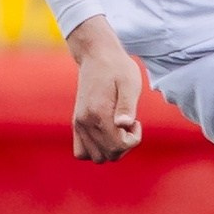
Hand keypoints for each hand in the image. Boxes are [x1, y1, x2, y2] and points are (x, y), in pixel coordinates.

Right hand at [64, 17, 143, 162]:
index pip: (118, 146)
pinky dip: (96, 149)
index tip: (136, 121)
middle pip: (108, 156)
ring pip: (95, 157)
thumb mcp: (129, 83)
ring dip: (111, 149)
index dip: (133, 139)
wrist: (96, 55)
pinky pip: (81, 152)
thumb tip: (124, 125)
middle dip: (124, 145)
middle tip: (128, 123)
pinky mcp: (76, 123)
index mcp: (98, 113)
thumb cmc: (117, 68)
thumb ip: (127, 106)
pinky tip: (108, 133)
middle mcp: (84, 122)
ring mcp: (78, 125)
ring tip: (118, 129)